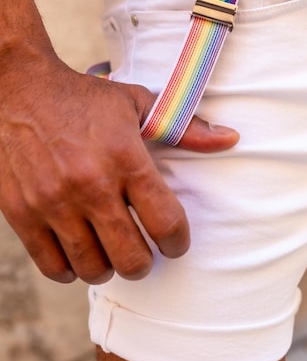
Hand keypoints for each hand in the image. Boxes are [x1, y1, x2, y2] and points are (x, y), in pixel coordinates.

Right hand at [0, 55, 238, 284]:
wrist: (20, 89)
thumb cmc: (85, 99)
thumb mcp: (138, 104)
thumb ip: (185, 128)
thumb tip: (231, 139)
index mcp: (125, 157)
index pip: (166, 223)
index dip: (178, 241)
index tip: (175, 240)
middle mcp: (90, 185)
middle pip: (133, 258)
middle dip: (146, 261)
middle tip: (143, 249)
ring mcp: (53, 202)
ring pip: (93, 268)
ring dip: (109, 266)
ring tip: (111, 250)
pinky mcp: (22, 213)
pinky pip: (52, 267)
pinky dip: (71, 270)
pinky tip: (79, 252)